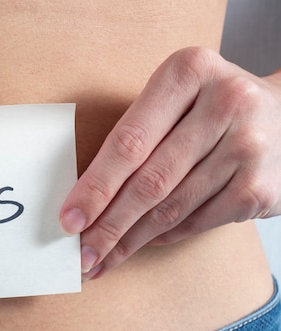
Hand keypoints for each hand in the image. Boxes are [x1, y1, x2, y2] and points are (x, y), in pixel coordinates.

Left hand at [60, 47, 280, 279]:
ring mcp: (249, 147)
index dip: (95, 187)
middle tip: (80, 254)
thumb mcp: (176, 98)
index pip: (129, 142)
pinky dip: (163, 237)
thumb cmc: (209, 109)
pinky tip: (140, 244)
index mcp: (189, 71)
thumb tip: (84, 199)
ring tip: (101, 260)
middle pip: (149, 181)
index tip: (69, 220)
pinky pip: (197, 222)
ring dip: (129, 241)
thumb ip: (136, 134)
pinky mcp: (262, 187)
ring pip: (171, 208)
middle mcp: (226, 103)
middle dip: (107, 225)